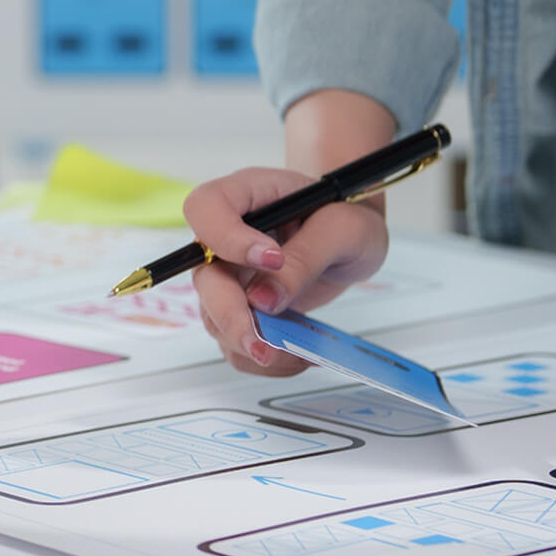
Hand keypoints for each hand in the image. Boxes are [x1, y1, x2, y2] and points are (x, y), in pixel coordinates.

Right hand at [178, 166, 391, 375]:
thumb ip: (306, 258)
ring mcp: (230, 275)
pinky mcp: (242, 308)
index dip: (227, 238)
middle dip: (231, 316)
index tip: (272, 259)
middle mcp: (226, 237)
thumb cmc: (348, 214)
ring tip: (297, 354)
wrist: (352, 236)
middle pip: (203, 275)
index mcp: (246, 195)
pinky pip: (234, 341)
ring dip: (249, 344)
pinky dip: (261, 360)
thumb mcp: (342, 229)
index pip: (206, 208)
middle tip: (264, 346)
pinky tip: (297, 357)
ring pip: (213, 316)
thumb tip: (262, 301)